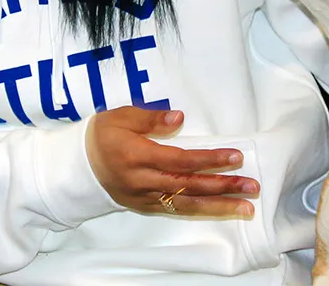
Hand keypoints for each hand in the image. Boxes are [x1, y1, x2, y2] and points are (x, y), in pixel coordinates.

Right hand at [85, 107, 258, 217]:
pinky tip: (221, 209)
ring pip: (186, 204)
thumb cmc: (101, 135)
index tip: (235, 157)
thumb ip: (151, 119)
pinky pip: (177, 210)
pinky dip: (201, 210)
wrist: (76, 167)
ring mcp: (145, 197)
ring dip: (219, 206)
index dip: (209, 160)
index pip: (180, 160)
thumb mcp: (120, 116)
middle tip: (252, 186)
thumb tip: (180, 118)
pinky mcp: (145, 206)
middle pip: (189, 186)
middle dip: (223, 187)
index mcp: (137, 155)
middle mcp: (143, 180)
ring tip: (246, 207)